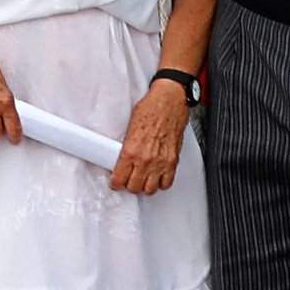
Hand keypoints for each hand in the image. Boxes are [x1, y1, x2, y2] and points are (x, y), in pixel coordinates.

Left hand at [110, 79, 190, 195]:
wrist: (169, 101)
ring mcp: (160, 162)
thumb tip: (120, 157)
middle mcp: (146, 159)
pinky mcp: (173, 161)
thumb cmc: (151, 108)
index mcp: (131, 151)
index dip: (116, 183)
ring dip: (145, 186)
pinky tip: (157, 178)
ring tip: (142, 180)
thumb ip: (126, 146)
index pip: (119, 179)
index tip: (116, 182)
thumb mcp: (129, 127)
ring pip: (150, 189)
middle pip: (134, 187)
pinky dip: (161, 183)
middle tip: (128, 180)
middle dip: (129, 185)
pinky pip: (167, 183)